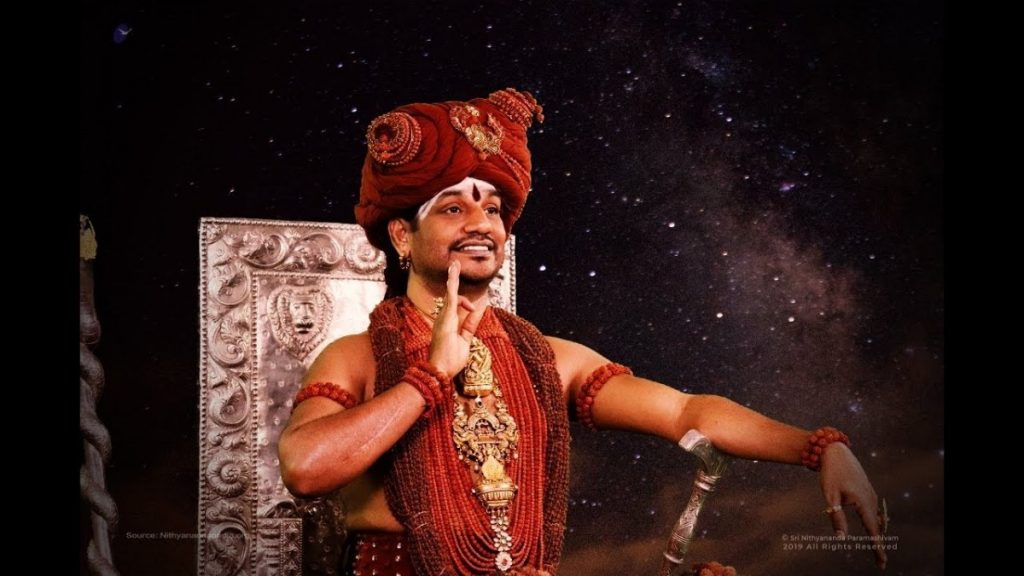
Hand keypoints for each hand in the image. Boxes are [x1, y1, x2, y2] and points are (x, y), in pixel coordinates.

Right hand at [427, 260, 486, 377]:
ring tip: (455, 264)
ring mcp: (443, 318)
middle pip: (451, 297)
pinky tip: (453, 273)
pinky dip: (452, 285)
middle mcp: (443, 318)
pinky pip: (450, 298)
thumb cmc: (450, 360)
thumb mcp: (465, 340)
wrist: (440, 371)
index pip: (455, 306)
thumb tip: (478, 311)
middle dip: (454, 280)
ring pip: (449, 293)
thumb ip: (470, 325)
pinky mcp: (445, 318)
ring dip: (453, 278)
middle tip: (455, 265)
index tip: (476, 307)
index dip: (467, 303)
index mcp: (447, 324)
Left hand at [819, 442, 887, 568]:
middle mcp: (871, 499)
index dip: (877, 546)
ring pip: (876, 518)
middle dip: (877, 544)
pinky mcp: (867, 491)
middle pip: (876, 526)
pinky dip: (874, 522)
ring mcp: (870, 494)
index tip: (882, 561)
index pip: (872, 529)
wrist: (835, 452)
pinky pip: (873, 510)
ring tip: (877, 550)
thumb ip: (836, 517)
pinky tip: (874, 529)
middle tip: (880, 562)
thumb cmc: (831, 473)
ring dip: (876, 533)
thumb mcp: (830, 496)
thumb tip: (841, 538)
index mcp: (863, 502)